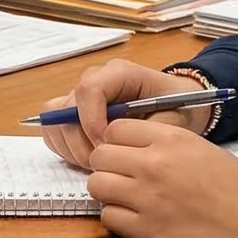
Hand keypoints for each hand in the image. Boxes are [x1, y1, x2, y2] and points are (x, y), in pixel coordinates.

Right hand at [37, 57, 214, 168]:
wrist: (183, 106)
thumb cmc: (180, 109)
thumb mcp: (172, 120)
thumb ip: (144, 131)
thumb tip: (111, 145)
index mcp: (120, 73)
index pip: (89, 89)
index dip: (91, 120)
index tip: (107, 146)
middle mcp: (96, 80)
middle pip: (66, 108)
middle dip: (81, 142)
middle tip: (104, 163)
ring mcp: (82, 96)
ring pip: (55, 121)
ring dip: (72, 148)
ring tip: (99, 163)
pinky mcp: (75, 113)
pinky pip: (54, 130)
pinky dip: (65, 148)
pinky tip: (88, 159)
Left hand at [83, 118, 237, 237]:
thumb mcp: (206, 152)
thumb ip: (169, 148)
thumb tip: (138, 154)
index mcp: (173, 138)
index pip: (116, 128)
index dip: (117, 142)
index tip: (125, 154)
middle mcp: (154, 163)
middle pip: (100, 155)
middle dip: (107, 167)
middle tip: (123, 179)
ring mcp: (147, 197)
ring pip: (97, 185)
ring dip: (108, 192)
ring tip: (128, 201)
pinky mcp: (146, 231)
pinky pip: (108, 217)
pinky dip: (117, 219)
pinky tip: (137, 221)